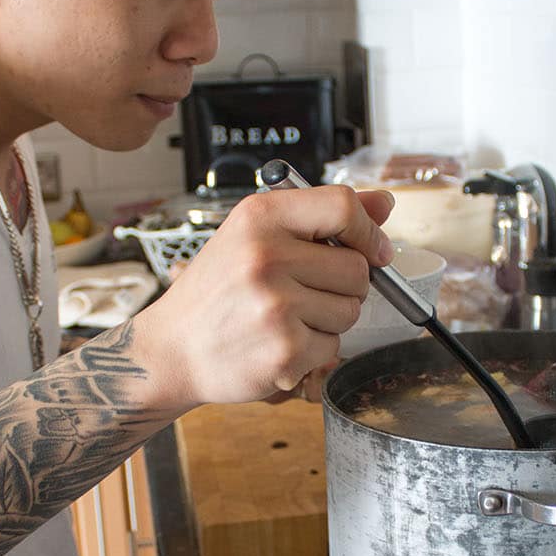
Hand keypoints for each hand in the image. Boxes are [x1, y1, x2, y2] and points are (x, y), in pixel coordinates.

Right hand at [135, 186, 393, 407]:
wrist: (171, 348)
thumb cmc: (217, 291)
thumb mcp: (255, 236)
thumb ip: (321, 217)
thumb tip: (385, 204)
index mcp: (259, 217)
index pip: (342, 206)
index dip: (368, 231)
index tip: (374, 250)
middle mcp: (265, 256)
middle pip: (357, 268)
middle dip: (344, 286)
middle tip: (305, 293)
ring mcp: (276, 306)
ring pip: (350, 310)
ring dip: (328, 319)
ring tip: (285, 318)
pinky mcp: (285, 351)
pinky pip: (333, 346)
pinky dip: (314, 350)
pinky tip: (277, 343)